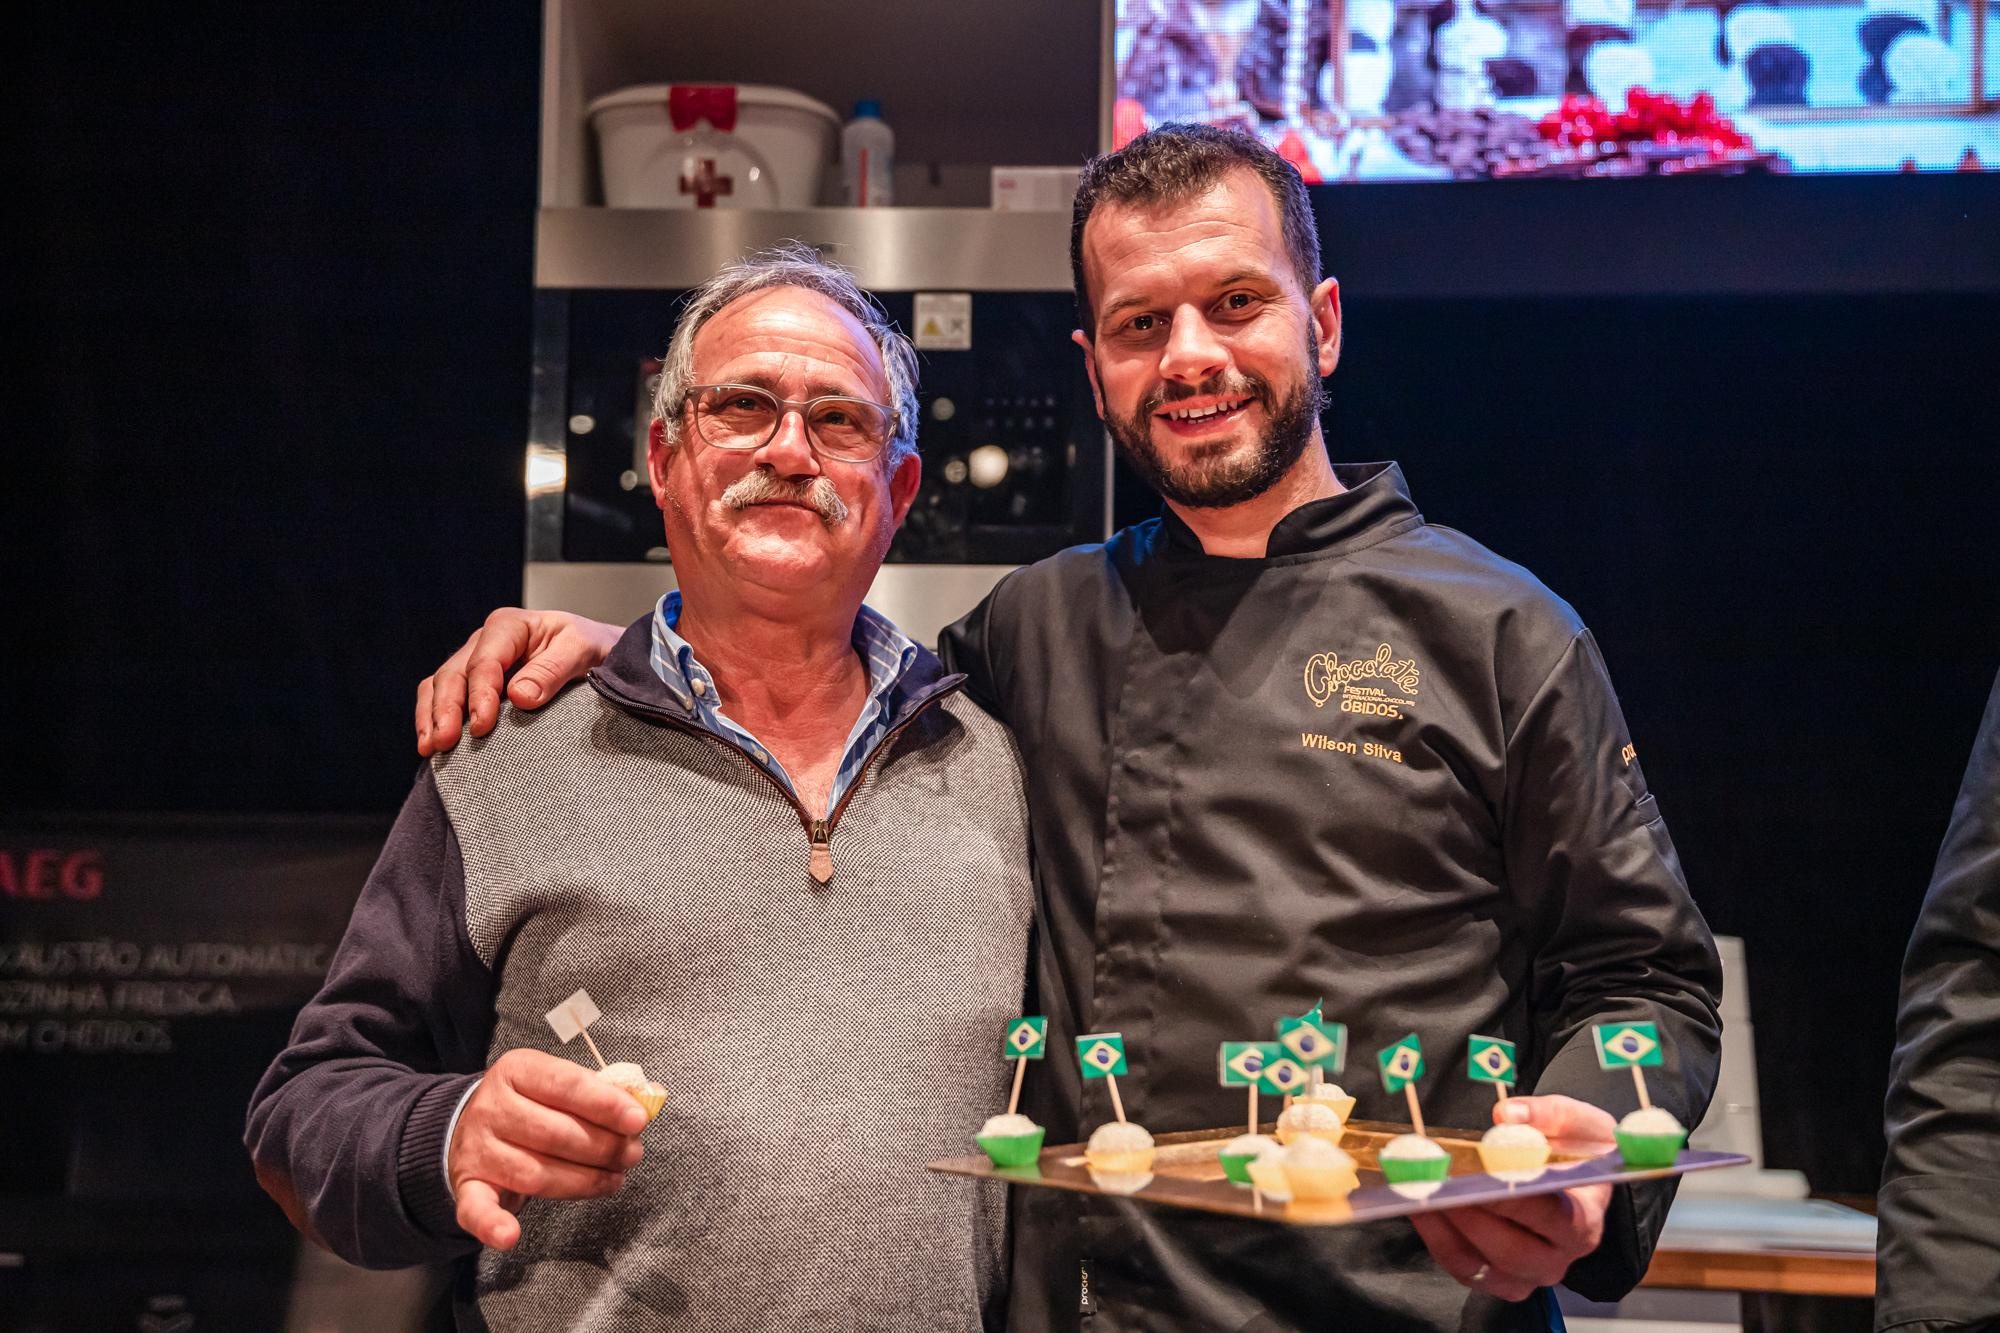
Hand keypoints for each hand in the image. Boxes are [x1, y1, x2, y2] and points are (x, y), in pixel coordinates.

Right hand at [416, 609, 620, 755]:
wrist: (596, 652)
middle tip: (446, 742)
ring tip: (431, 748)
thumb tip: (519, 696)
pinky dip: (432, 718)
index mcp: (510, 626)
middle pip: (455, 673)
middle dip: (446, 709)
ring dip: (432, 717)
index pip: (485, 661)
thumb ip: (552, 670)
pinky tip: (430, 745)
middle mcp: (485, 641)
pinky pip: (442, 696)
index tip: (482, 725)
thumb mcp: (581, 650)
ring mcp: (475, 660)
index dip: (480, 694)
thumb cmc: (588, 647)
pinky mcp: (473, 682)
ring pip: (440, 685)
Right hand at [447, 1048, 648, 1249]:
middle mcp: (491, 1107)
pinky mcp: (467, 1186)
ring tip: (614, 1179)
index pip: (566, 1085)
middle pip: (553, 1133)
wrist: (469, 1127)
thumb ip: (601, 1091)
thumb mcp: (558, 1084)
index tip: (637, 1120)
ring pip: (534, 1173)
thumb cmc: (530, 1105)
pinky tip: (510, 1236)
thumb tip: (650, 1095)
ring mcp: (476, 1148)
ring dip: (583, 1182)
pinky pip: (476, 1209)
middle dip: (603, 1147)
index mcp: (517, 1071)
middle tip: (632, 1154)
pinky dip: (492, 1224)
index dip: (605, 1104)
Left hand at [1410, 1094, 1617, 1303]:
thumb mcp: (1580, 1124)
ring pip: (1478, 1265)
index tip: (1481, 1174)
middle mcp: (1557, 1258)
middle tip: (1438, 1185)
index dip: (1513, 1198)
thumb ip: (1547, 1115)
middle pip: (1510, 1249)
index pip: (1550, 1216)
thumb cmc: (1581, 1153)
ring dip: (1443, 1228)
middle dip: (1469, 1214)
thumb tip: (1506, 1116)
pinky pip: (1461, 1267)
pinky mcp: (1497, 1279)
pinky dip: (1435, 1237)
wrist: (1580, 1181)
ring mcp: (1526, 1274)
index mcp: (1582, 1222)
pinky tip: (1418, 1206)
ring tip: (1417, 1194)